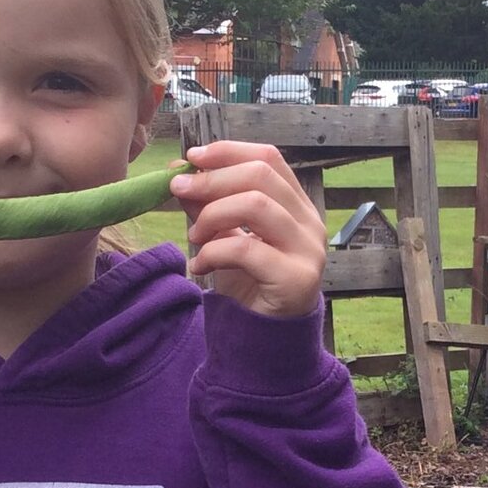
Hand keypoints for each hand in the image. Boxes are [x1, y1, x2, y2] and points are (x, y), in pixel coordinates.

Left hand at [170, 141, 324, 317]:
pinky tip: (199, 266)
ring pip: (256, 205)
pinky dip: (213, 252)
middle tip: (178, 191)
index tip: (192, 158)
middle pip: (260, 176)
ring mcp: (307, 250)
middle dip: (212, 179)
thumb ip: (208, 205)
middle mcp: (309, 222)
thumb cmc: (249, 283)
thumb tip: (179, 173)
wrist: (265, 336)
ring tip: (193, 237)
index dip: (228, 151)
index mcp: (296, 205)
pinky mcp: (296, 279)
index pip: (269, 158)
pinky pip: (247, 249)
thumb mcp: (224, 236)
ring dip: (212, 215)